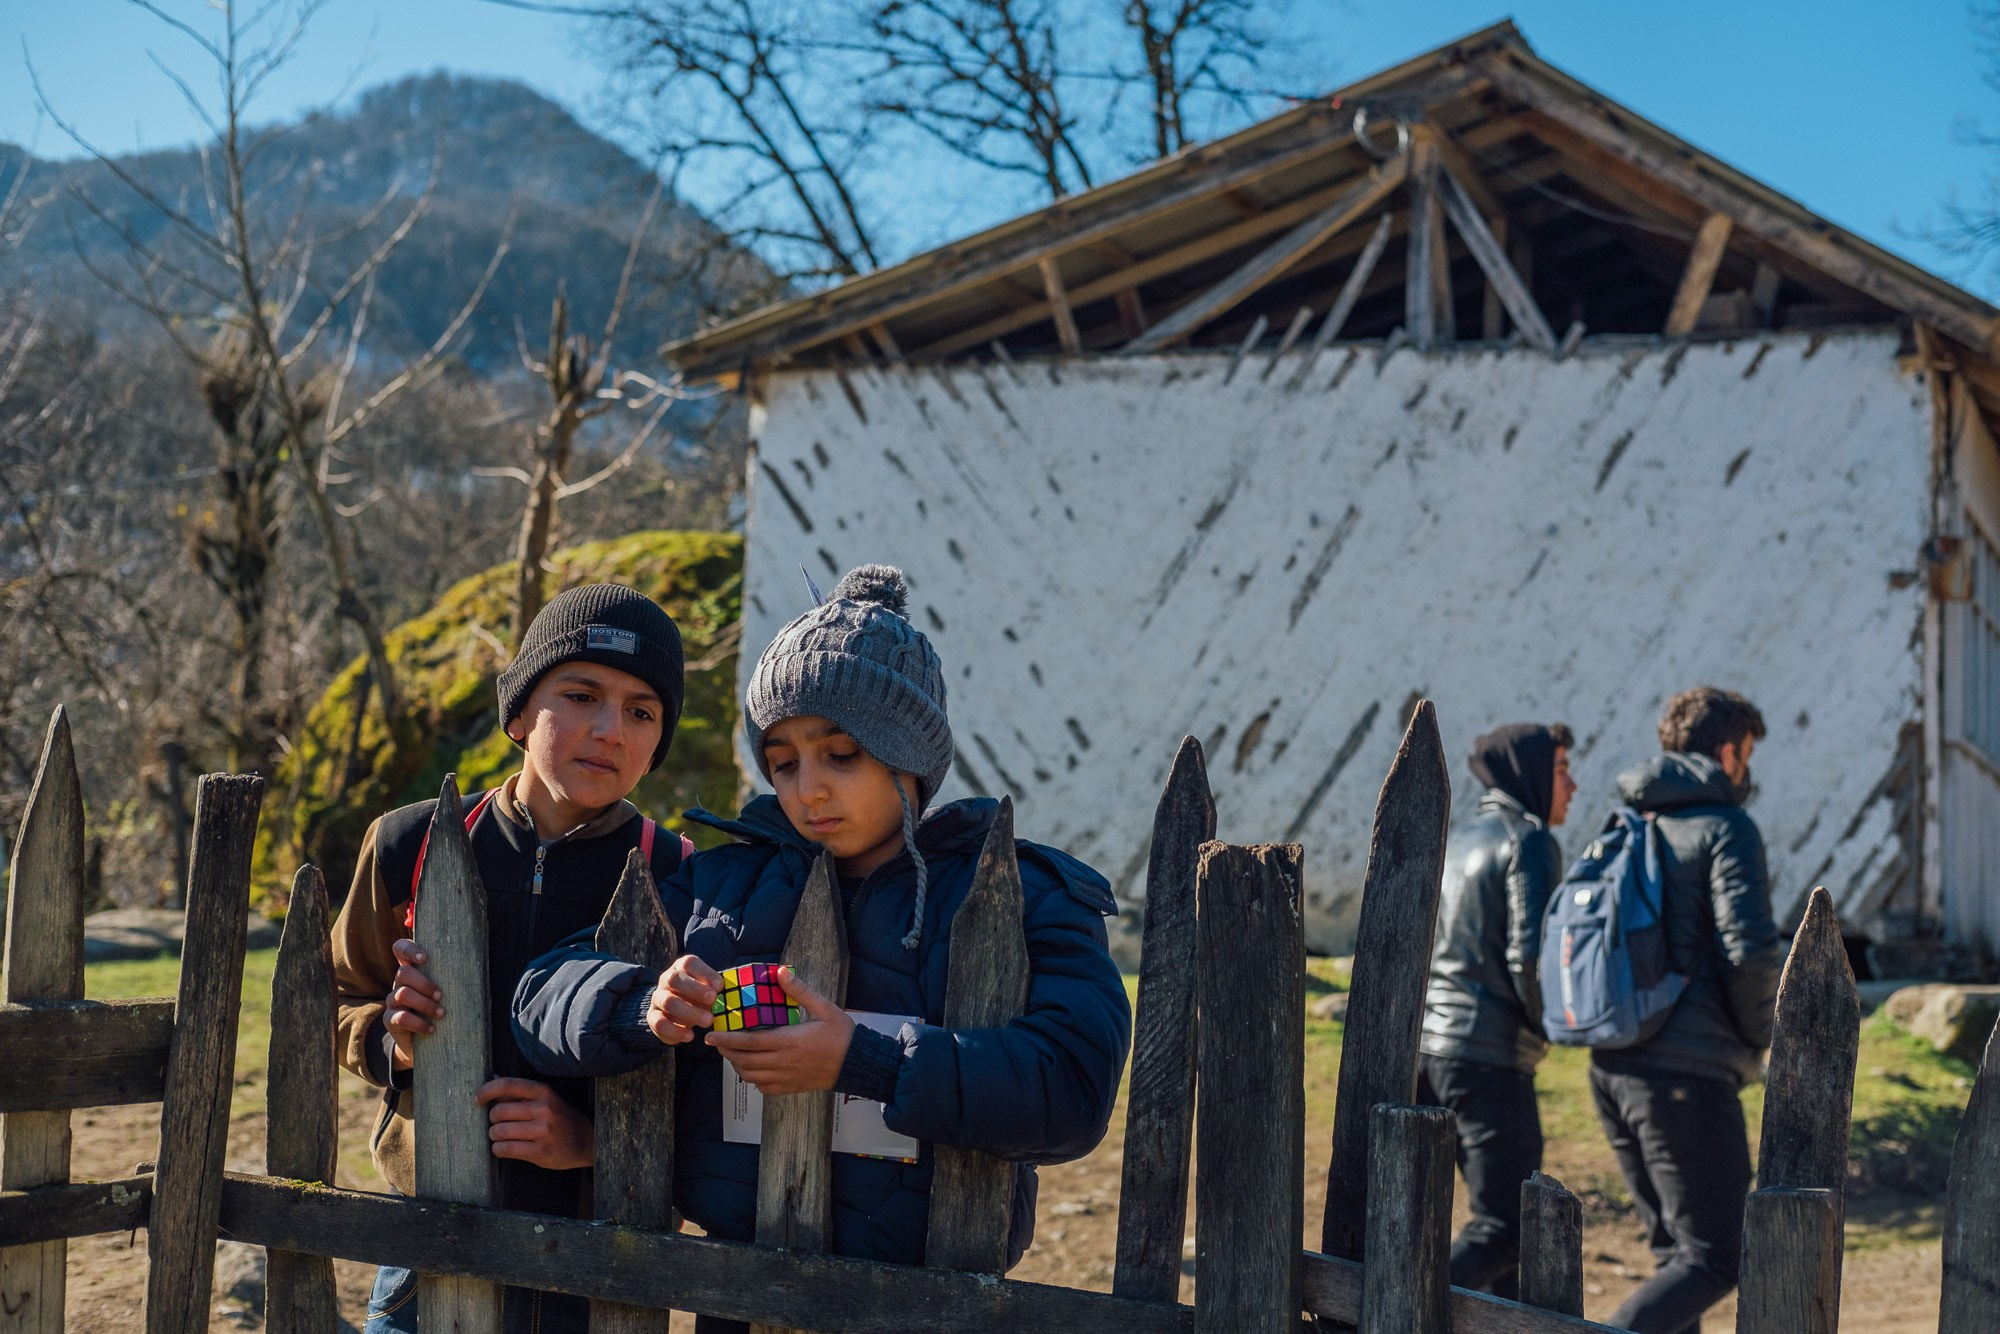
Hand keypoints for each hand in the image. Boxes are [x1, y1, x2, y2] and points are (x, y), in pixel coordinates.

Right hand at [383, 938, 442, 1071]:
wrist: (425, 1040)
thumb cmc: (440, 1009)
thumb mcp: (446, 991)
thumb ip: (452, 977)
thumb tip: (481, 967)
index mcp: (413, 970)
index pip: (400, 949)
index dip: (409, 949)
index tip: (424, 958)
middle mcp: (399, 983)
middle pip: (403, 973)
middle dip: (425, 983)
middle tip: (441, 995)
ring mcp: (393, 1001)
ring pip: (402, 994)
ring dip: (425, 1004)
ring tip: (442, 1014)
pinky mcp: (390, 1020)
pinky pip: (401, 1018)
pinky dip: (419, 1023)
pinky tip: (432, 1029)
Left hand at [475, 1078, 593, 1169]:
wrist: (585, 1141)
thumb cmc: (558, 1118)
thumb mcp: (544, 1099)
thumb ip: (517, 1092)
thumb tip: (491, 1077)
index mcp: (543, 1091)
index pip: (507, 1085)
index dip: (486, 1091)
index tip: (477, 1099)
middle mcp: (544, 1109)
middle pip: (498, 1111)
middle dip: (493, 1120)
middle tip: (498, 1124)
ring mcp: (543, 1131)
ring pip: (499, 1132)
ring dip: (495, 1136)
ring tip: (503, 1137)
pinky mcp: (540, 1151)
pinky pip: (504, 1149)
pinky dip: (498, 1149)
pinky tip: (505, 1148)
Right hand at [647, 954, 722, 1044]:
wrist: (674, 1014)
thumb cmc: (697, 997)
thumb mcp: (708, 990)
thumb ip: (717, 989)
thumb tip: (735, 991)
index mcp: (681, 968)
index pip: (689, 963)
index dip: (705, 973)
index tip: (720, 986)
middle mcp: (666, 980)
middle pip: (675, 979)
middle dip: (695, 989)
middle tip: (713, 999)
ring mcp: (658, 998)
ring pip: (668, 1002)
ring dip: (689, 1012)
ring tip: (708, 1021)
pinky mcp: (653, 1017)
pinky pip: (660, 1023)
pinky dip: (676, 1030)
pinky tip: (690, 1036)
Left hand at [706, 965, 854, 1095]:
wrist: (857, 1063)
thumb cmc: (841, 1034)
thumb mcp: (824, 1008)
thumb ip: (800, 991)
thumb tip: (781, 971)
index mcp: (788, 1041)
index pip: (749, 1042)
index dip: (727, 1039)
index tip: (711, 1035)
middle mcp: (783, 1062)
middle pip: (744, 1061)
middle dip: (726, 1052)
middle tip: (717, 1042)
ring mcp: (786, 1078)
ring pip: (751, 1077)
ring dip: (737, 1065)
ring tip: (732, 1053)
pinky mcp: (791, 1087)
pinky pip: (764, 1088)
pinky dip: (752, 1079)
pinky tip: (753, 1069)